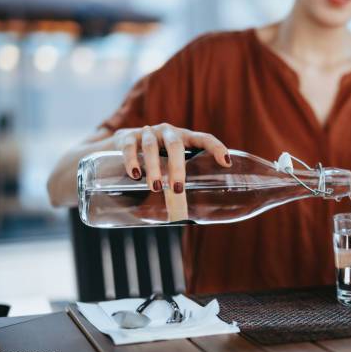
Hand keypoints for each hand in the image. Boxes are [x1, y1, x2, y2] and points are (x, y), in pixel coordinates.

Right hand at [112, 123, 230, 193]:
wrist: (124, 141)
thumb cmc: (157, 158)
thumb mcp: (170, 165)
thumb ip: (178, 182)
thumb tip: (184, 220)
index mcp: (184, 138)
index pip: (204, 138)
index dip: (216, 147)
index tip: (226, 163)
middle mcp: (168, 132)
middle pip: (175, 145)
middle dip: (177, 168)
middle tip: (177, 189)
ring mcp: (148, 132)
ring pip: (151, 147)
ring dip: (154, 167)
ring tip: (154, 187)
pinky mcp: (127, 136)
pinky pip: (130, 147)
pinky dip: (132, 160)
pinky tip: (135, 174)